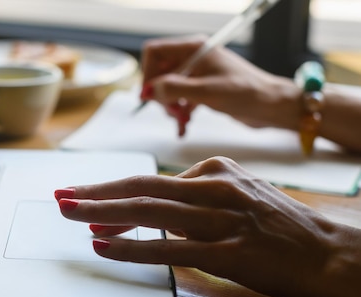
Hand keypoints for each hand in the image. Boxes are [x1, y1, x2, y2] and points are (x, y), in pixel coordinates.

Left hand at [55, 157, 357, 296]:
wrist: (327, 251)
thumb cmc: (277, 226)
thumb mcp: (235, 195)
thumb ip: (192, 197)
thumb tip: (144, 210)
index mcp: (214, 172)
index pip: (149, 180)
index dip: (110, 189)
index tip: (79, 194)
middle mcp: (214, 189)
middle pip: (141, 187)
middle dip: (94, 192)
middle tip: (59, 196)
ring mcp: (221, 220)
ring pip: (150, 212)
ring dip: (103, 213)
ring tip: (69, 215)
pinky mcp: (228, 253)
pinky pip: (171, 248)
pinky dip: (133, 247)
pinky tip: (105, 246)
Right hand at [139, 36, 299, 133]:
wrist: (270, 106)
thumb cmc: (246, 93)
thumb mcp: (206, 92)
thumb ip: (174, 89)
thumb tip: (148, 91)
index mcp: (194, 49)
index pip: (155, 52)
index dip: (148, 74)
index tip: (149, 96)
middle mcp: (194, 58)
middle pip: (159, 72)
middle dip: (160, 94)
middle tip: (171, 111)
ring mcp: (198, 73)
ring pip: (168, 87)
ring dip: (169, 106)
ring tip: (180, 120)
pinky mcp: (203, 88)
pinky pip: (180, 98)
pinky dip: (179, 113)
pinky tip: (183, 126)